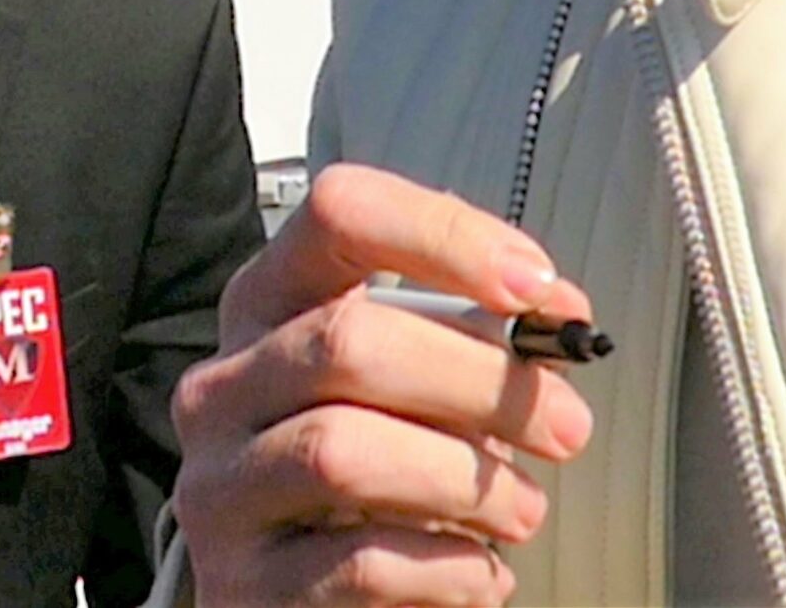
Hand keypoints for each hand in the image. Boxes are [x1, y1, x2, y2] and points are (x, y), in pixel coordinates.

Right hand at [171, 164, 596, 605]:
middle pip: (350, 344)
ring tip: (526, 508)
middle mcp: (226, 384)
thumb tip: (562, 315)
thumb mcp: (423, 372)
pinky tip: (484, 571)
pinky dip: (442, 566)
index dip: (444, 237)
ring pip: (343, 452)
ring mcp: (218, 485)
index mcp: (275, 300)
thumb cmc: (386, 447)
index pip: (340, 213)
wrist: (308, 586)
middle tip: (567, 425)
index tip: (535, 286)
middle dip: (481, 381)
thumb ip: (486, 329)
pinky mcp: (236, 584)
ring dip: (466, 480)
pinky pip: (352, 563)